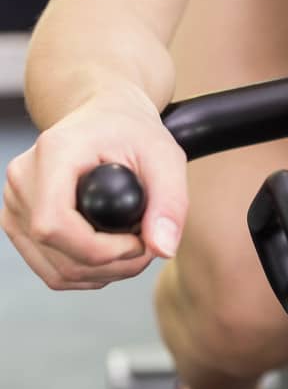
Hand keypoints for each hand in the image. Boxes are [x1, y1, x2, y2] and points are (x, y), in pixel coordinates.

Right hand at [1, 86, 187, 289]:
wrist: (105, 115)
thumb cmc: (131, 130)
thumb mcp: (164, 155)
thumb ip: (170, 201)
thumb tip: (163, 248)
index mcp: (52, 154)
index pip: (55, 225)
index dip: (100, 249)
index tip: (139, 241)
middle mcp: (22, 179)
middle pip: (59, 254)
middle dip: (112, 265)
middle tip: (147, 245)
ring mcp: (15, 203)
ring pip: (55, 270)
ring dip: (102, 273)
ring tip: (133, 247)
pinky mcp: (18, 222)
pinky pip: (50, 269)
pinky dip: (85, 271)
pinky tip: (111, 251)